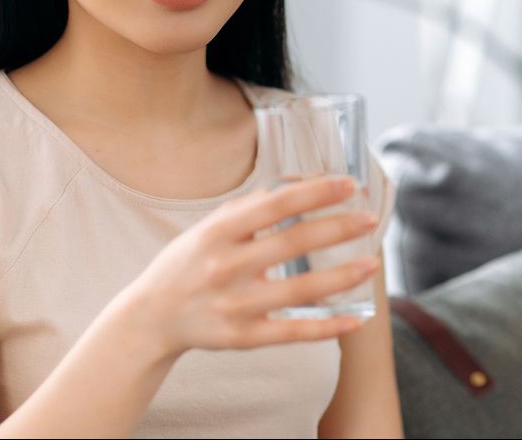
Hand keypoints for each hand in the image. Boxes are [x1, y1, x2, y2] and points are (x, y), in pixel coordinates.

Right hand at [121, 175, 379, 356]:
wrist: (150, 317)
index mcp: (217, 232)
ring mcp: (235, 304)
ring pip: (301, 290)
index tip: (348, 184)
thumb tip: (287, 189)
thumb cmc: (184, 265)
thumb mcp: (204, 229)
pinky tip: (355, 320)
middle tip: (370, 218)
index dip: (314, 192)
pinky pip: (293, 332)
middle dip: (338, 227)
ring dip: (342, 276)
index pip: (274, 205)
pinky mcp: (242, 337)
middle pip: (293, 243)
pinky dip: (327, 327)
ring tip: (372, 264)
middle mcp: (226, 266)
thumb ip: (244, 210)